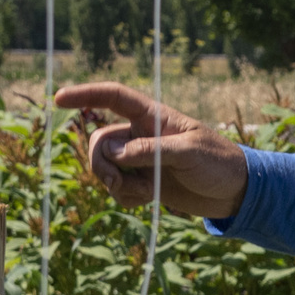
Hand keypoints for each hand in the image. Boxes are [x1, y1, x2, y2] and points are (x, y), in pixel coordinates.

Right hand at [52, 84, 249, 223]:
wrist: (235, 193)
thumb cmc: (219, 163)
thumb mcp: (189, 153)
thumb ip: (150, 150)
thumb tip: (113, 153)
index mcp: (153, 116)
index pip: (114, 97)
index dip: (85, 94)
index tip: (58, 99)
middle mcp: (141, 135)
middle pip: (99, 142)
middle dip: (101, 164)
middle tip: (117, 182)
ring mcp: (139, 160)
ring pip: (104, 168)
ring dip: (116, 185)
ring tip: (145, 192)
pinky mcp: (142, 183)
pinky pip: (116, 190)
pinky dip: (125, 198)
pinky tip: (148, 200)